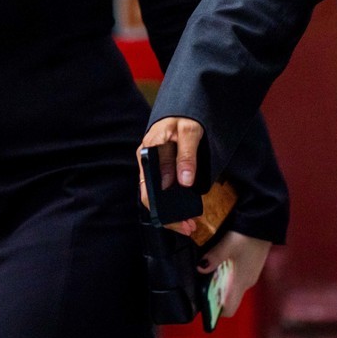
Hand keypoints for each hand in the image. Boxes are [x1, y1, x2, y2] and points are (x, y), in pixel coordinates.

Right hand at [139, 116, 205, 236]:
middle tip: (189, 228)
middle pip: (151, 197)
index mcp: (148, 151)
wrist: (181, 109)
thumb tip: (184, 182)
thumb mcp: (190, 131)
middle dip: (169, 216)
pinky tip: (184, 211)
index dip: (164, 207)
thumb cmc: (184, 116)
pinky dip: (173, 203)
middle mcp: (146, 161)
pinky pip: (162, 191)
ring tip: (189, 225)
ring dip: (172, 212)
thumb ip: (187, 156)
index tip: (183, 219)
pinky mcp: (160, 170)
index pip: (149, 188)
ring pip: (157, 196)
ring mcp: (152, 167)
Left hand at [199, 231, 270, 318]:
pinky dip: (227, 275)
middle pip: (229, 298)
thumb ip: (213, 258)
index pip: (229, 309)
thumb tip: (200, 268)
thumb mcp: (227, 246)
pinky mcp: (251, 267)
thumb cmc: (247, 237)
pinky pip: (237, 278)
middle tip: (201, 283)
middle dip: (215, 294)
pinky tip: (220, 263)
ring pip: (232, 287)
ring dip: (221, 283)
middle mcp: (246, 283)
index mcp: (240, 282)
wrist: (264, 224)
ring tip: (208, 271)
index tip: (204, 302)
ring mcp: (250, 275)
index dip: (216, 310)